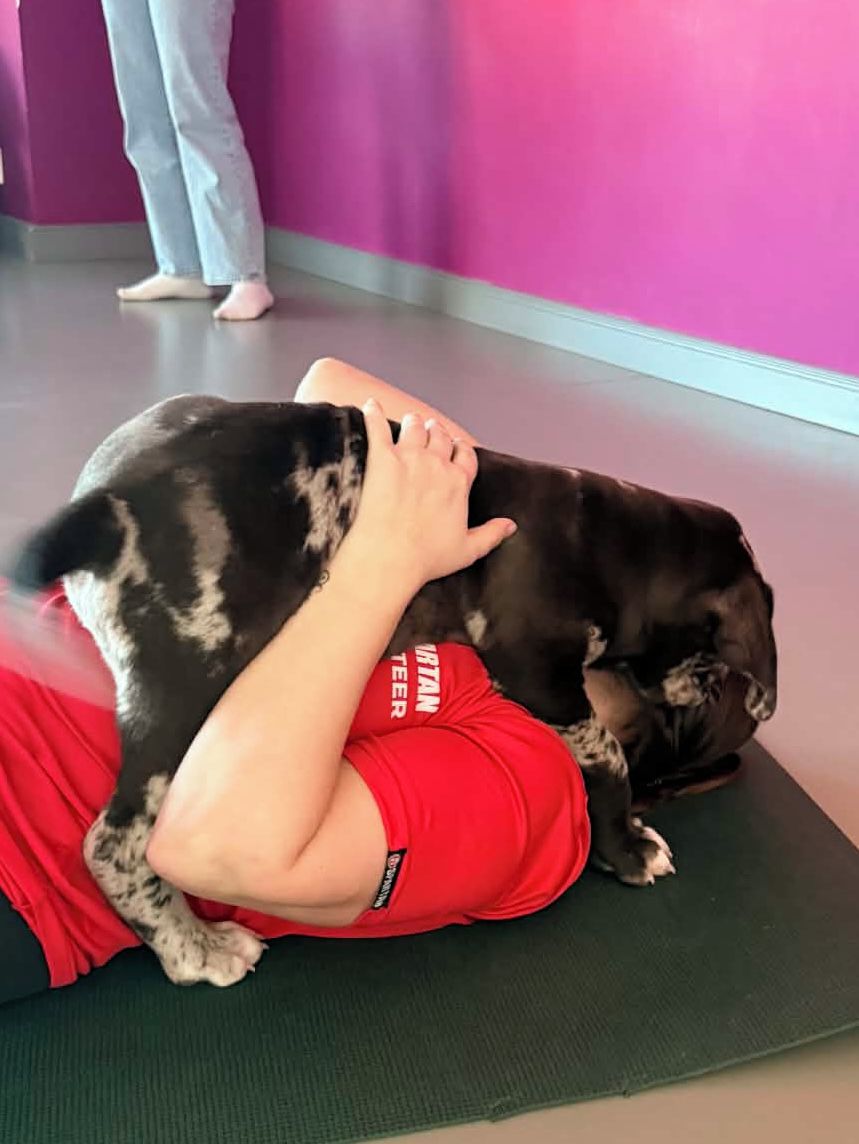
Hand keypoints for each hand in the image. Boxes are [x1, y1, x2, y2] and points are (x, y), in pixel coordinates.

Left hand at [345, 398, 516, 595]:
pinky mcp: (382, 458)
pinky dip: (373, 413)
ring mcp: (409, 458)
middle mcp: (437, 464)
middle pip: (441, 437)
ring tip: (410, 421)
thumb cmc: (427, 557)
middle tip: (432, 431)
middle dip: (437, 433)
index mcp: (459, 483)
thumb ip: (491, 534)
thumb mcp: (467, 550)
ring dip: (414, 423)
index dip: (461, 449)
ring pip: (415, 427)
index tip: (457, 447)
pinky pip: (377, 427)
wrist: (390, 556)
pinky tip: (370, 405)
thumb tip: (511, 526)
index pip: (466, 455)